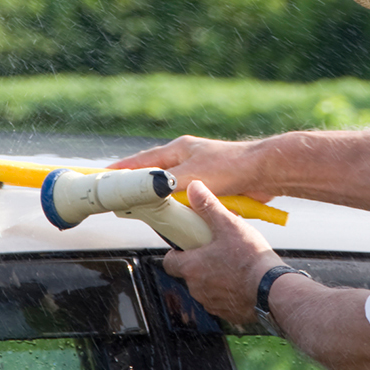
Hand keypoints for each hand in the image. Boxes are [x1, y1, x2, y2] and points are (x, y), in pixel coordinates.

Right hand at [110, 135, 273, 201]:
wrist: (264, 173)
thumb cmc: (230, 167)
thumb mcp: (191, 177)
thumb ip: (166, 185)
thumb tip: (147, 195)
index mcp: (178, 150)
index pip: (142, 160)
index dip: (122, 170)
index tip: (104, 176)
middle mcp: (187, 159)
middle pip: (155, 176)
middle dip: (141, 189)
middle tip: (124, 201)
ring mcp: (200, 172)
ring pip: (173, 191)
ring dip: (165, 203)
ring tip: (150, 215)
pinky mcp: (212, 186)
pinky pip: (190, 200)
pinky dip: (183, 209)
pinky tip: (179, 219)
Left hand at [162, 180, 283, 323]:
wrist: (273, 290)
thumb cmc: (251, 261)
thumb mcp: (229, 225)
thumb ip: (209, 206)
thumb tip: (194, 189)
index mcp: (192, 267)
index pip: (169, 261)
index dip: (177, 251)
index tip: (188, 243)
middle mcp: (197, 288)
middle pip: (189, 273)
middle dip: (200, 262)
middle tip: (216, 249)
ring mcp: (211, 302)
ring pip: (205, 287)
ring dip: (214, 277)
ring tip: (233, 264)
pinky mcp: (227, 313)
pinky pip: (221, 300)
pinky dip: (228, 290)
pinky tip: (243, 279)